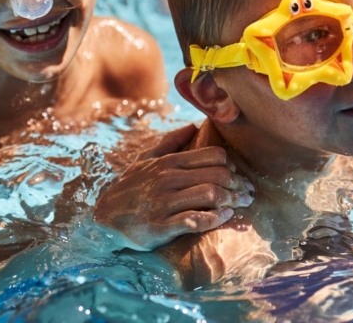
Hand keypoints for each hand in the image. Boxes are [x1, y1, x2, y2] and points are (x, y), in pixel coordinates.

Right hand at [94, 124, 253, 250]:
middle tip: (248, 192)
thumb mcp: (144, 161)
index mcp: (168, 162)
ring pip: (210, 195)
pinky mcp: (160, 226)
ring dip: (231, 201)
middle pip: (217, 175)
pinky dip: (214, 219)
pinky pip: (194, 220)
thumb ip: (169, 142)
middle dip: (238, 184)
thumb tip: (192, 126)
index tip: (237, 174)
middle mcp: (167, 179)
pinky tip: (224, 218)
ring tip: (241, 205)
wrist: (104, 220)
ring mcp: (163, 202)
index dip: (231, 165)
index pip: (213, 156)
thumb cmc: (129, 189)